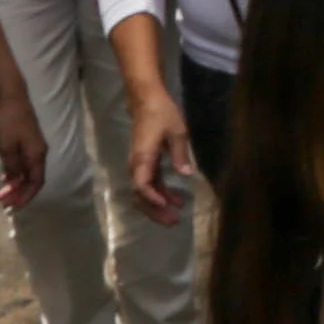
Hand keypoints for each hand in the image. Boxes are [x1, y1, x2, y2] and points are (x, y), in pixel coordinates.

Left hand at [0, 90, 42, 210]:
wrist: (13, 100)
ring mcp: (35, 148)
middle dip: (19, 193)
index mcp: (37, 156)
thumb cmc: (10, 124)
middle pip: (33, 179)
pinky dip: (15, 174)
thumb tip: (16, 181)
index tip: (13, 207)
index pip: (36, 182)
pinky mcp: (29, 143)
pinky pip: (24, 164)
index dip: (26, 196)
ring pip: (28, 172)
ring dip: (16, 184)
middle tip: (2, 202)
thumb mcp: (7, 148)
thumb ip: (13, 166)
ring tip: (2, 193)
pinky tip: (5, 177)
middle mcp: (39, 154)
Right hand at [123, 84, 191, 223]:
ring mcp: (140, 165)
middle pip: (141, 195)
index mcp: (142, 158)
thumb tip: (186, 174)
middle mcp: (137, 165)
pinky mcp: (145, 163)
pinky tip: (177, 202)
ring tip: (175, 218)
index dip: (152, 198)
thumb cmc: (162, 114)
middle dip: (155, 211)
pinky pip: (150, 184)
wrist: (146, 101)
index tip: (166, 207)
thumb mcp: (177, 132)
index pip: (142, 184)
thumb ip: (181, 154)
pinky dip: (161, 194)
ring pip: (145, 192)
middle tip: (172, 222)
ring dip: (158, 206)